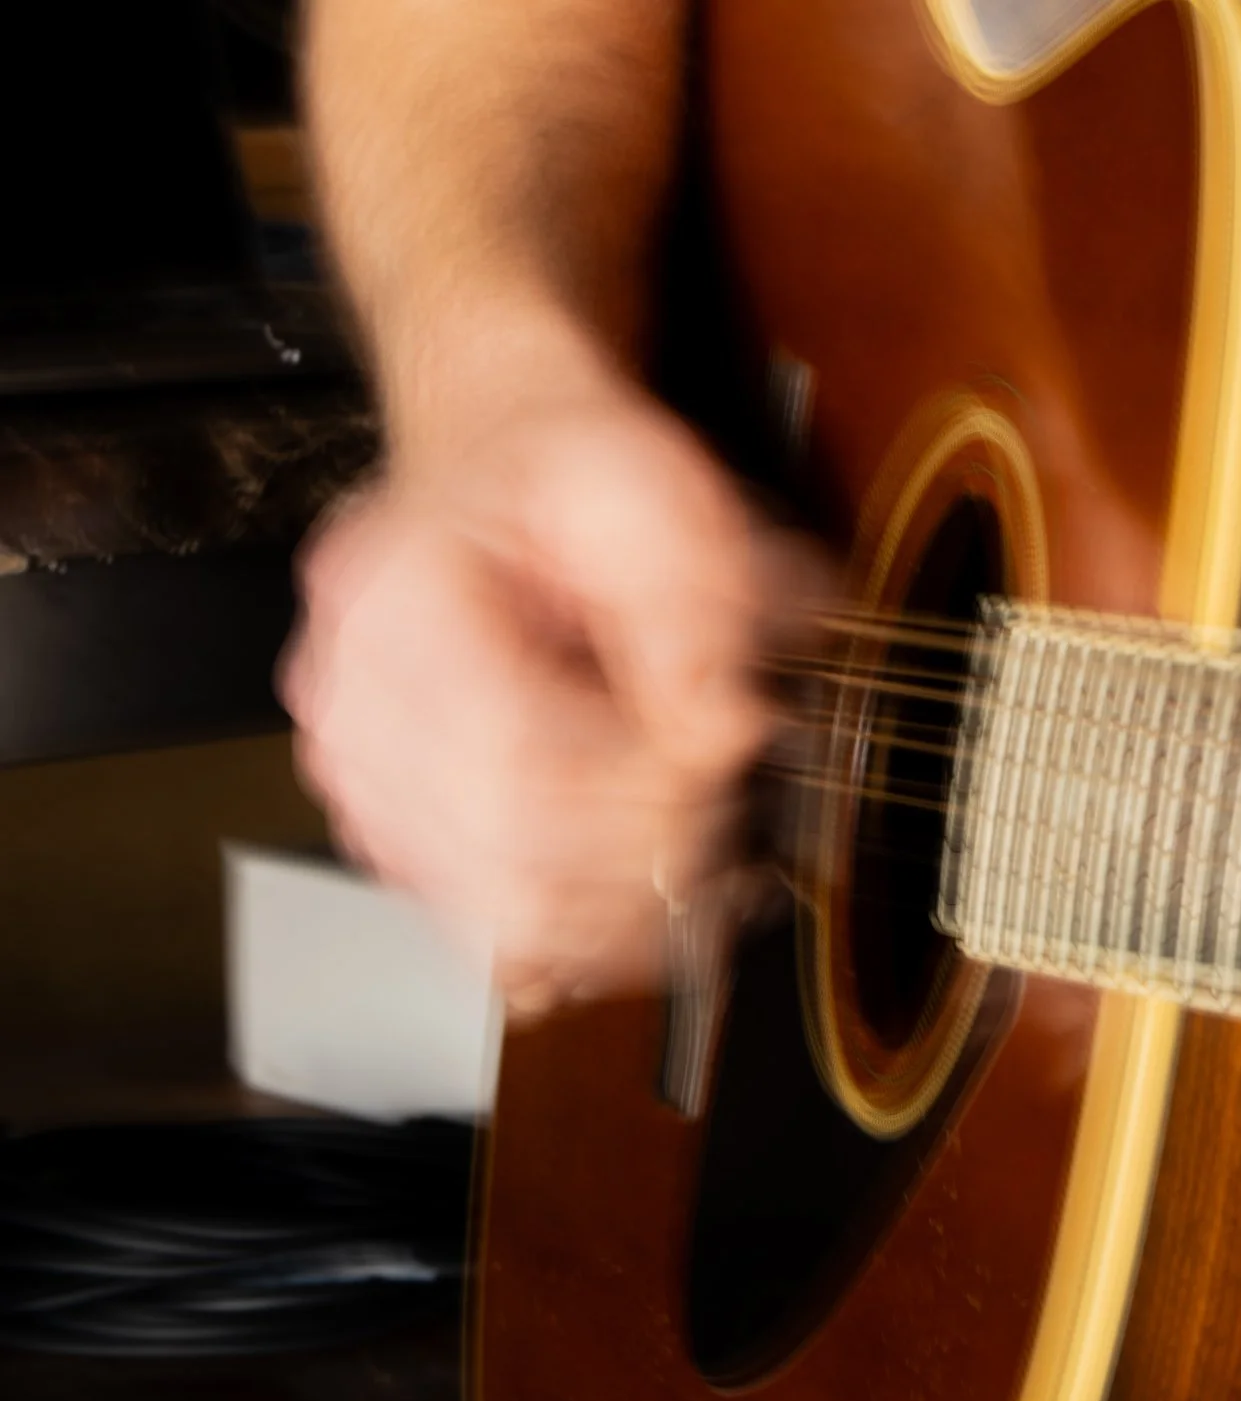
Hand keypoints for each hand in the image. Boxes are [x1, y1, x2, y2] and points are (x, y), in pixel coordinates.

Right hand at [281, 318, 821, 1013]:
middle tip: (722, 813)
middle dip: (640, 856)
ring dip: (616, 910)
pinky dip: (574, 929)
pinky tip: (638, 898)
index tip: (720, 761)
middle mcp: (353, 692)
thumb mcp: (656, 493)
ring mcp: (360, 768)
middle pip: (501, 849)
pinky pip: (481, 921)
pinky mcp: (391, 822)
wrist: (503, 467)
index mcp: (401, 594)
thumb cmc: (568, 480)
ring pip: (492, 910)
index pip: (512, 753)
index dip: (636, 791)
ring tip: (697, 855)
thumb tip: (718, 731)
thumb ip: (694, 608)